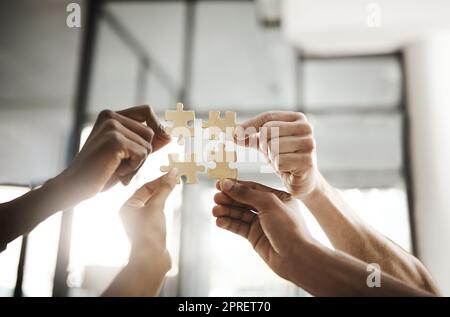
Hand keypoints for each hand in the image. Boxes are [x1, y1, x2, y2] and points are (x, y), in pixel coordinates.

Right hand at [57, 105, 170, 205]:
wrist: (75, 186)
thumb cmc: (100, 171)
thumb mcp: (126, 154)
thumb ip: (145, 142)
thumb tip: (169, 135)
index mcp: (110, 115)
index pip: (146, 111)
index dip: (158, 124)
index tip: (167, 138)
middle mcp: (110, 116)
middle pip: (150, 133)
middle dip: (144, 154)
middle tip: (125, 166)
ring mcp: (112, 127)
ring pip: (148, 145)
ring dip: (138, 163)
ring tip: (118, 169)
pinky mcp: (115, 140)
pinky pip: (142, 154)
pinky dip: (133, 168)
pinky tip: (116, 172)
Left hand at [103, 170, 177, 296]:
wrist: (151, 260)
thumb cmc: (148, 234)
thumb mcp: (157, 207)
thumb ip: (165, 188)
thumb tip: (173, 172)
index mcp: (127, 207)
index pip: (144, 188)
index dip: (159, 180)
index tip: (172, 173)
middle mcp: (132, 214)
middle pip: (149, 195)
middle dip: (162, 186)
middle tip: (176, 178)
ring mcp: (142, 223)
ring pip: (154, 204)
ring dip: (164, 196)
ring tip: (175, 187)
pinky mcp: (151, 231)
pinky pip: (158, 214)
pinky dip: (165, 207)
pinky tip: (172, 205)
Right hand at [212, 179, 313, 281]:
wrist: (296, 258)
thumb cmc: (289, 228)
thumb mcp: (269, 204)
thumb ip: (247, 194)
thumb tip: (227, 184)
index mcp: (278, 198)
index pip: (253, 188)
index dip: (236, 186)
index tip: (220, 183)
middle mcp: (269, 209)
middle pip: (244, 200)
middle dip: (229, 199)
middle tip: (216, 198)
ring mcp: (261, 223)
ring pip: (239, 214)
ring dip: (226, 211)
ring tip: (215, 211)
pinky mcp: (255, 237)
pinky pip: (239, 227)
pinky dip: (229, 224)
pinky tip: (219, 222)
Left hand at [235, 111, 319, 198]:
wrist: (304, 180)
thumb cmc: (285, 157)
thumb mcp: (266, 143)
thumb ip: (250, 136)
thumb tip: (233, 134)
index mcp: (298, 118)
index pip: (267, 117)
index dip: (249, 125)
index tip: (235, 134)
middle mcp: (306, 128)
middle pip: (268, 130)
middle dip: (263, 144)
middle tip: (271, 153)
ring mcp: (309, 144)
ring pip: (272, 146)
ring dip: (271, 157)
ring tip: (281, 160)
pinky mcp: (307, 161)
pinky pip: (279, 161)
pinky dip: (278, 166)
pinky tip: (287, 168)